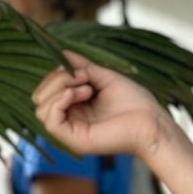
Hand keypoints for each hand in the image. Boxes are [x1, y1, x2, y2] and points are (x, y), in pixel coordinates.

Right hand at [33, 54, 168, 159]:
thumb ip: (83, 67)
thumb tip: (63, 53)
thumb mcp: (104, 77)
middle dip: (56, 79)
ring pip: (40, 108)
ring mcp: (71, 131)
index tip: (83, 70)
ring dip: (60, 88)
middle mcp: (70, 120)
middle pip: (39, 97)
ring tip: (86, 87)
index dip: (58, 74)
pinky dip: (60, 101)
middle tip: (82, 77)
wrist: (152, 122)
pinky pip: (50, 121)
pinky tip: (81, 94)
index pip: (47, 90)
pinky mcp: (74, 140)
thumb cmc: (136, 104)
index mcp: (76, 107)